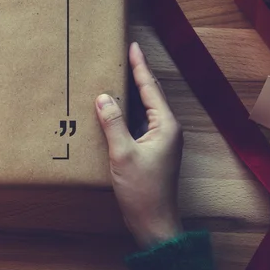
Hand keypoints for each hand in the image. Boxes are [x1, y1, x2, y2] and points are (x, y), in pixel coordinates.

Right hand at [95, 42, 183, 248]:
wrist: (154, 223)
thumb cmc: (142, 190)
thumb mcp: (123, 154)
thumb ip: (113, 123)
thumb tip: (102, 97)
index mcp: (166, 126)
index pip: (150, 88)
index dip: (140, 66)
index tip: (132, 47)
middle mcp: (167, 129)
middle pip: (150, 95)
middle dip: (138, 74)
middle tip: (125, 54)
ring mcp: (160, 140)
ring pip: (144, 109)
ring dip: (132, 92)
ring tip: (117, 74)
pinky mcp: (151, 150)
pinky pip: (139, 122)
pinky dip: (127, 111)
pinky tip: (114, 108)